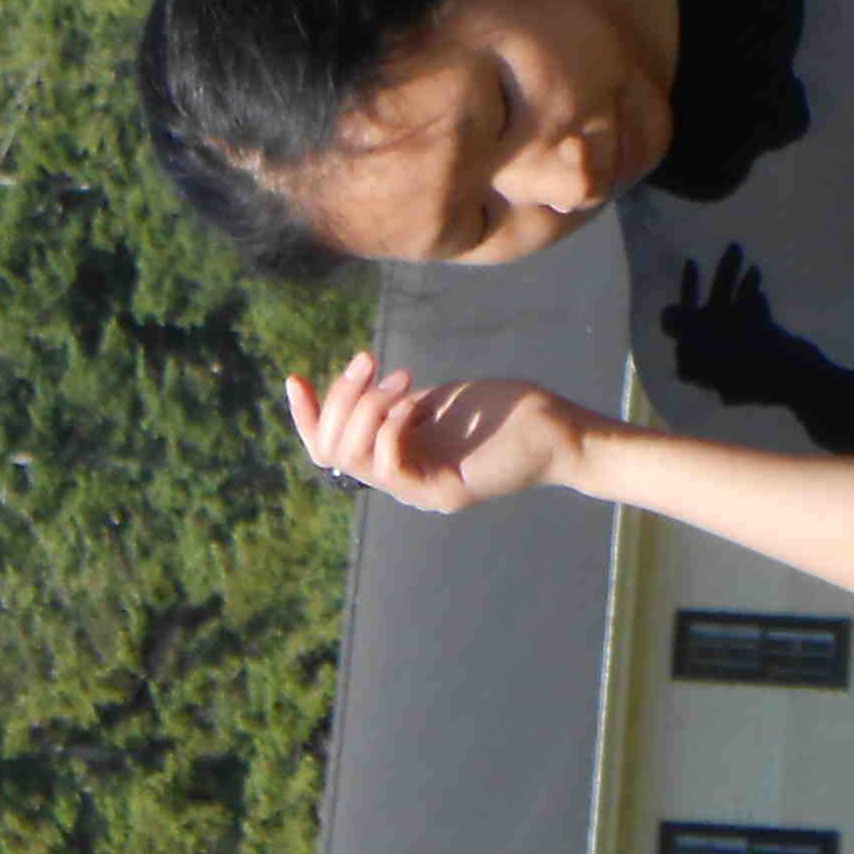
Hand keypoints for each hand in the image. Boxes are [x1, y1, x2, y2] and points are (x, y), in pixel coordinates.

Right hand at [283, 347, 600, 516]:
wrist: (560, 428)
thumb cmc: (504, 411)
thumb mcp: (436, 401)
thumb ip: (395, 405)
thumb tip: (355, 393)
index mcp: (397, 458)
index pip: (332, 449)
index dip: (308, 417)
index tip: (293, 378)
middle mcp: (402, 480)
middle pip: (333, 451)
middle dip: (339, 400)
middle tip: (367, 361)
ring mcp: (420, 490)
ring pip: (355, 459)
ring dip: (366, 409)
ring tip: (400, 377)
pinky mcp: (444, 493)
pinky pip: (390, 467)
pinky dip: (390, 428)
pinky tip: (412, 402)